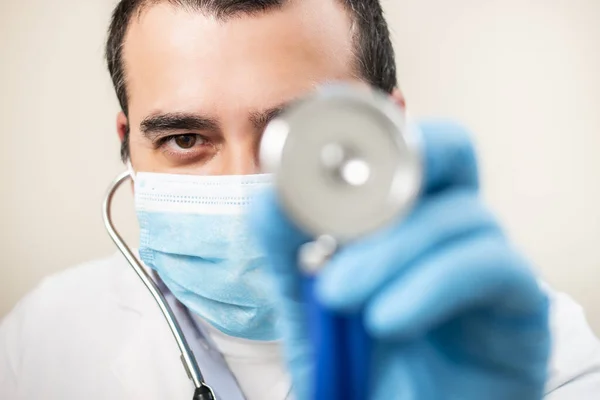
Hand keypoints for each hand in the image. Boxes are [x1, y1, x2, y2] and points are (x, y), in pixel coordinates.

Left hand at [250, 121, 550, 399]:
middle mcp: (447, 231)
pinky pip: (490, 266)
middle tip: (342, 202)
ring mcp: (487, 263)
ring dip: (391, 250)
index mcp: (401, 222)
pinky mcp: (519, 306)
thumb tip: (268, 196)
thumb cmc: (361, 371)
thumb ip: (287, 252)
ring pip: (461, 213)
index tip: (315, 130)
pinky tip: (386, 319)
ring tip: (341, 296)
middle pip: (451, 151)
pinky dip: (430, 284)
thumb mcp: (309, 306)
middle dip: (400, 161)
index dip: (364, 129)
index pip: (398, 150)